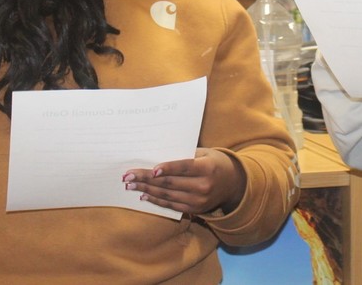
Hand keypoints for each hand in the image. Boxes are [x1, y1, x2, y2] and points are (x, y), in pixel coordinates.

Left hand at [122, 148, 245, 214]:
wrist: (234, 185)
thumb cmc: (216, 162)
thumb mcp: (206, 153)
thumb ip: (187, 155)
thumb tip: (158, 155)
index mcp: (207, 168)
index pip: (184, 168)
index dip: (168, 169)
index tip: (151, 170)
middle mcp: (204, 186)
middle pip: (170, 183)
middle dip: (146, 179)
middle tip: (128, 176)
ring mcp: (198, 200)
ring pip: (167, 195)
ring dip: (146, 190)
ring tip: (130, 185)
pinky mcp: (194, 209)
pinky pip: (171, 205)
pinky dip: (156, 200)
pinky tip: (144, 195)